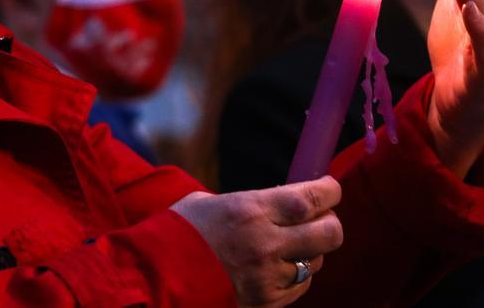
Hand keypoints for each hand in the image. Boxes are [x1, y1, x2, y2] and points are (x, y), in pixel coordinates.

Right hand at [170, 177, 343, 306]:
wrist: (153, 279)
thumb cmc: (176, 234)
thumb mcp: (209, 203)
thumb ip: (249, 203)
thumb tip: (278, 201)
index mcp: (251, 210)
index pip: (312, 198)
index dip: (330, 191)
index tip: (330, 188)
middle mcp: (266, 244)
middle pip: (329, 233)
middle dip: (330, 224)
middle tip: (320, 219)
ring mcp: (267, 278)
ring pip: (315, 263)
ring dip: (309, 252)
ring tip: (289, 246)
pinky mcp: (266, 303)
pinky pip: (298, 287)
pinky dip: (294, 276)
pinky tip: (277, 269)